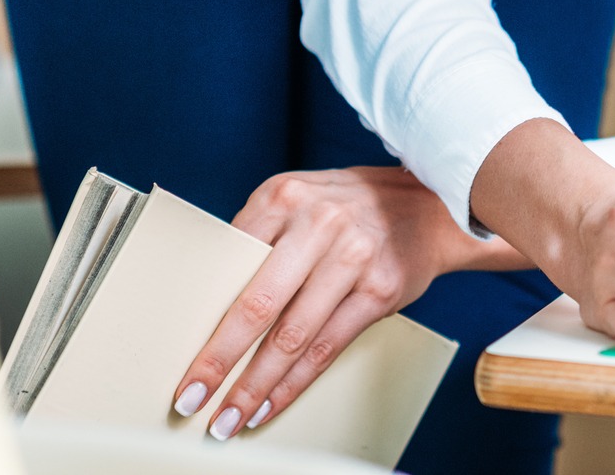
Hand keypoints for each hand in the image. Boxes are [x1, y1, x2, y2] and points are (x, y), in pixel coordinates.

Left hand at [174, 167, 517, 439]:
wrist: (435, 206)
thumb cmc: (353, 208)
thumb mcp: (303, 201)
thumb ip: (262, 239)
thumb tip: (210, 308)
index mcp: (285, 196)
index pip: (229, 263)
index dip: (201, 314)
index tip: (178, 353)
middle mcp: (319, 223)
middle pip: (257, 305)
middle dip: (218, 360)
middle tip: (190, 398)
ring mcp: (354, 256)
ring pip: (292, 336)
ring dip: (256, 385)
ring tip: (229, 418)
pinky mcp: (380, 288)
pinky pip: (328, 346)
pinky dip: (295, 382)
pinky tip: (272, 403)